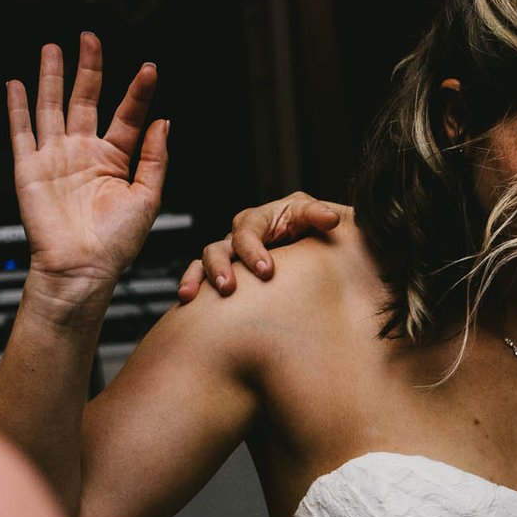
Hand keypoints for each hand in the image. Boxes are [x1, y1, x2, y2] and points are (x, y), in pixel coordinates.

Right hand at [6, 33, 167, 298]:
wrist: (82, 269)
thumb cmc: (116, 243)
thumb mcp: (148, 198)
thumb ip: (154, 158)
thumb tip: (163, 121)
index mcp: (114, 160)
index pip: (127, 115)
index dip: (137, 92)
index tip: (149, 69)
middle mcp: (83, 154)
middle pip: (85, 100)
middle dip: (89, 69)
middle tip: (90, 38)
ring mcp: (55, 159)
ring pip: (51, 107)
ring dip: (52, 77)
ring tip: (53, 48)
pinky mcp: (29, 170)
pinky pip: (21, 133)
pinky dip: (17, 108)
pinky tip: (15, 84)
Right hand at [176, 192, 349, 301]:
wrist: (306, 243)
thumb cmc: (306, 226)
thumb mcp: (312, 217)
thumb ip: (318, 216)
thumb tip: (331, 219)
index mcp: (258, 220)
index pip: (247, 232)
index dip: (253, 250)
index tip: (266, 271)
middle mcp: (238, 236)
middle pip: (219, 247)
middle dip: (222, 267)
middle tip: (229, 288)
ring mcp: (229, 255)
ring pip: (204, 262)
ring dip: (199, 278)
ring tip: (192, 296)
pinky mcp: (226, 271)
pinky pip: (200, 277)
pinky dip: (191, 286)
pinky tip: (185, 301)